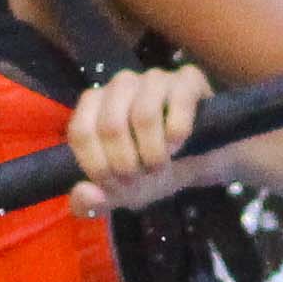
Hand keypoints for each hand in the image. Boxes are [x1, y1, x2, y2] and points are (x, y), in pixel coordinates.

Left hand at [65, 64, 211, 215]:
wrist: (201, 162)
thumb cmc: (153, 169)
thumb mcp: (121, 193)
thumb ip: (93, 202)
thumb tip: (83, 194)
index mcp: (95, 105)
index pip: (81, 132)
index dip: (98, 166)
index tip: (116, 184)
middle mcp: (121, 85)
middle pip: (110, 125)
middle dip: (126, 164)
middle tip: (141, 179)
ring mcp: (155, 78)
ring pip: (144, 115)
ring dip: (153, 153)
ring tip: (160, 165)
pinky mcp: (188, 78)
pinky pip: (178, 103)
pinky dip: (177, 134)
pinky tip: (179, 146)